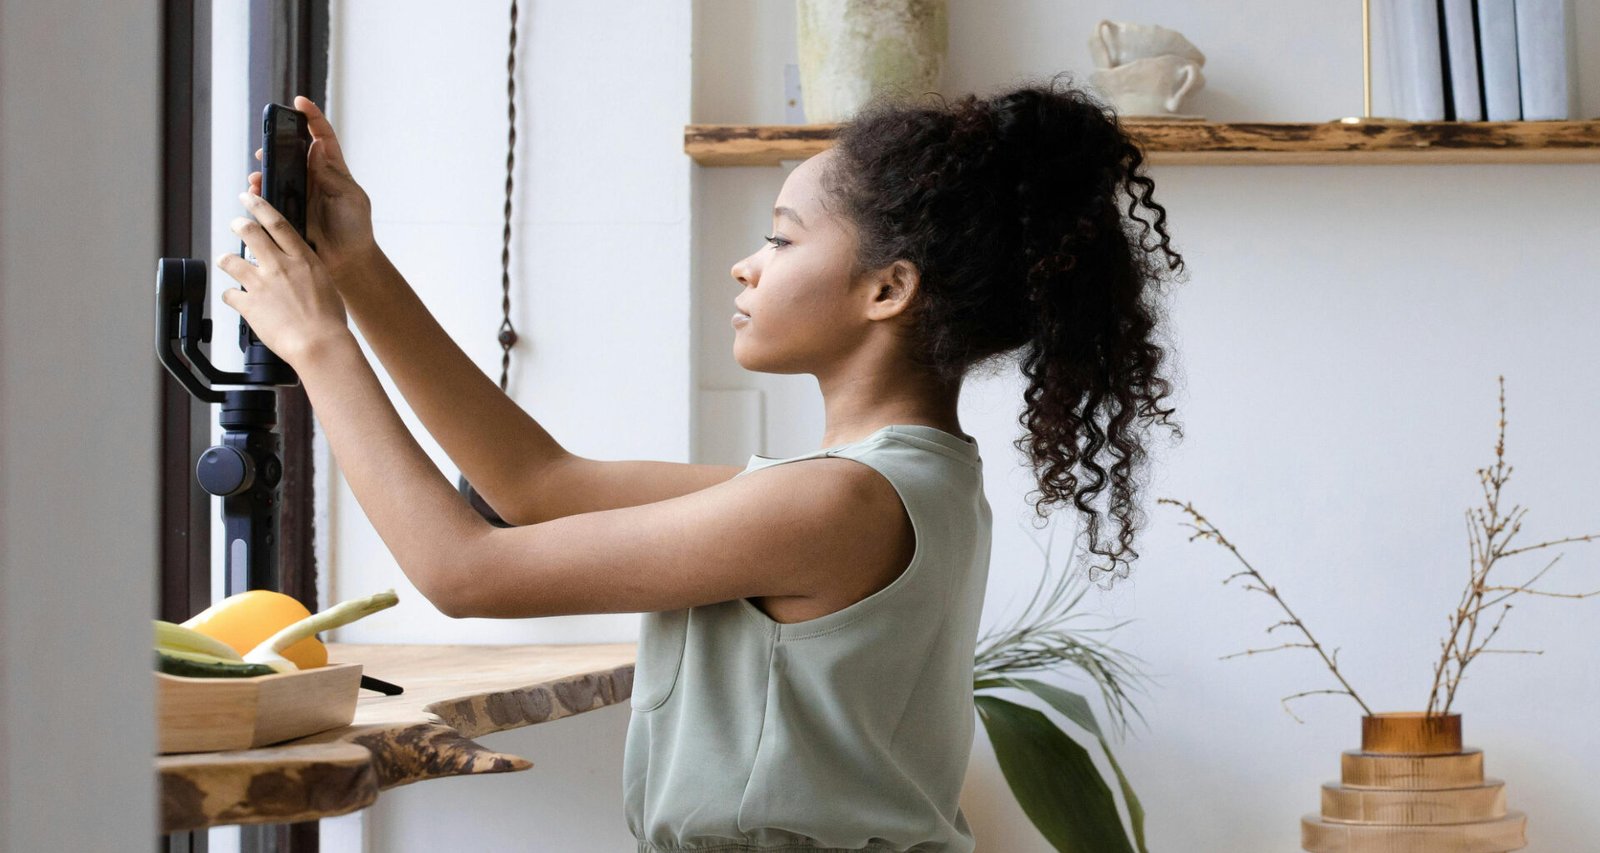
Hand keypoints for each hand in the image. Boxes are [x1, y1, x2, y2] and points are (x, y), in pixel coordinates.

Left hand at [217, 190, 351, 365]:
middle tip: (235, 223)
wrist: (319, 344)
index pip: (277, 223)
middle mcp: (279, 266)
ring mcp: (261, 284)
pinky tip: (235, 299)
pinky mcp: (248, 305)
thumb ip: (308, 272)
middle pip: (249, 232)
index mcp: (302, 259)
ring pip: (230, 260)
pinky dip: (231, 296)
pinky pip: (229, 294)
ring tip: (225, 261)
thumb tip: (300, 271)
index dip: (260, 206)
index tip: (250, 198)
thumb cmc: (329, 321)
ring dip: (226, 259)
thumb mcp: (326, 285)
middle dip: (238, 224)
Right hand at [247, 96, 374, 277]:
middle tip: (266, 146)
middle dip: (276, 144)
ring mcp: (298, 193)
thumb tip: (315, 146)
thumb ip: (333, 174)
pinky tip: (254, 192)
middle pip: (291, 151)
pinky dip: (259, 191)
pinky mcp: (287, 209)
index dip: (312, 117)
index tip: (299, 101)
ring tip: (256, 174)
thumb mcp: (351, 198)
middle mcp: (313, 177)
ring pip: (276, 172)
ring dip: (264, 170)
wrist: (348, 260)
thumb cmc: (355, 227)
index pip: (322, 136)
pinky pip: (269, 196)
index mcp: (332, 170)